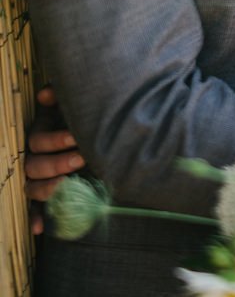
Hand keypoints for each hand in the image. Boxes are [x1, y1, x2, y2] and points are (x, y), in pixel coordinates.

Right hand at [25, 87, 84, 234]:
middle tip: (81, 158)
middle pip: (34, 165)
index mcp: (44, 136)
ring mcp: (42, 179)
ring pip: (33, 187)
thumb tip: (44, 94)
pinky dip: (36, 219)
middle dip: (57, 162)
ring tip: (69, 185)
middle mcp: (38, 158)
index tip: (76, 138)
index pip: (37, 142)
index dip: (54, 140)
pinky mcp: (49, 197)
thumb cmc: (95, 120)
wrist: (114, 137)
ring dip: (48, 189)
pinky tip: (40, 229)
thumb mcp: (79, 109)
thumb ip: (62, 98)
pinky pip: (36, 211)